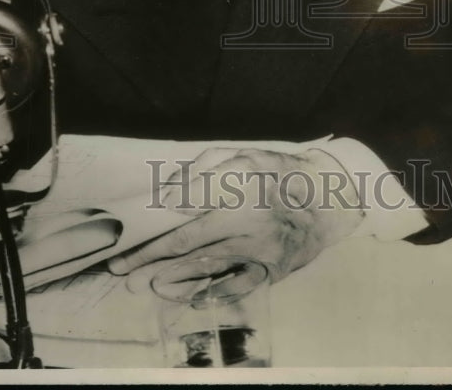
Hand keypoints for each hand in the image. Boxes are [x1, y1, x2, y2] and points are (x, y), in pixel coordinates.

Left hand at [108, 147, 364, 283]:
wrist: (329, 196)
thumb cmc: (280, 171)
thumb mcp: (243, 155)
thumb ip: (204, 169)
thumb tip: (169, 194)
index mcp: (235, 197)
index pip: (182, 224)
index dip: (151, 242)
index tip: (125, 249)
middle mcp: (244, 229)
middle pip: (188, 250)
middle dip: (151, 262)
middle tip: (122, 271)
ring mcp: (259, 253)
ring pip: (208, 270)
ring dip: (173, 278)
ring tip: (145, 284)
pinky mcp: (273, 270)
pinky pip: (238, 287)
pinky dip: (214, 294)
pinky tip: (192, 297)